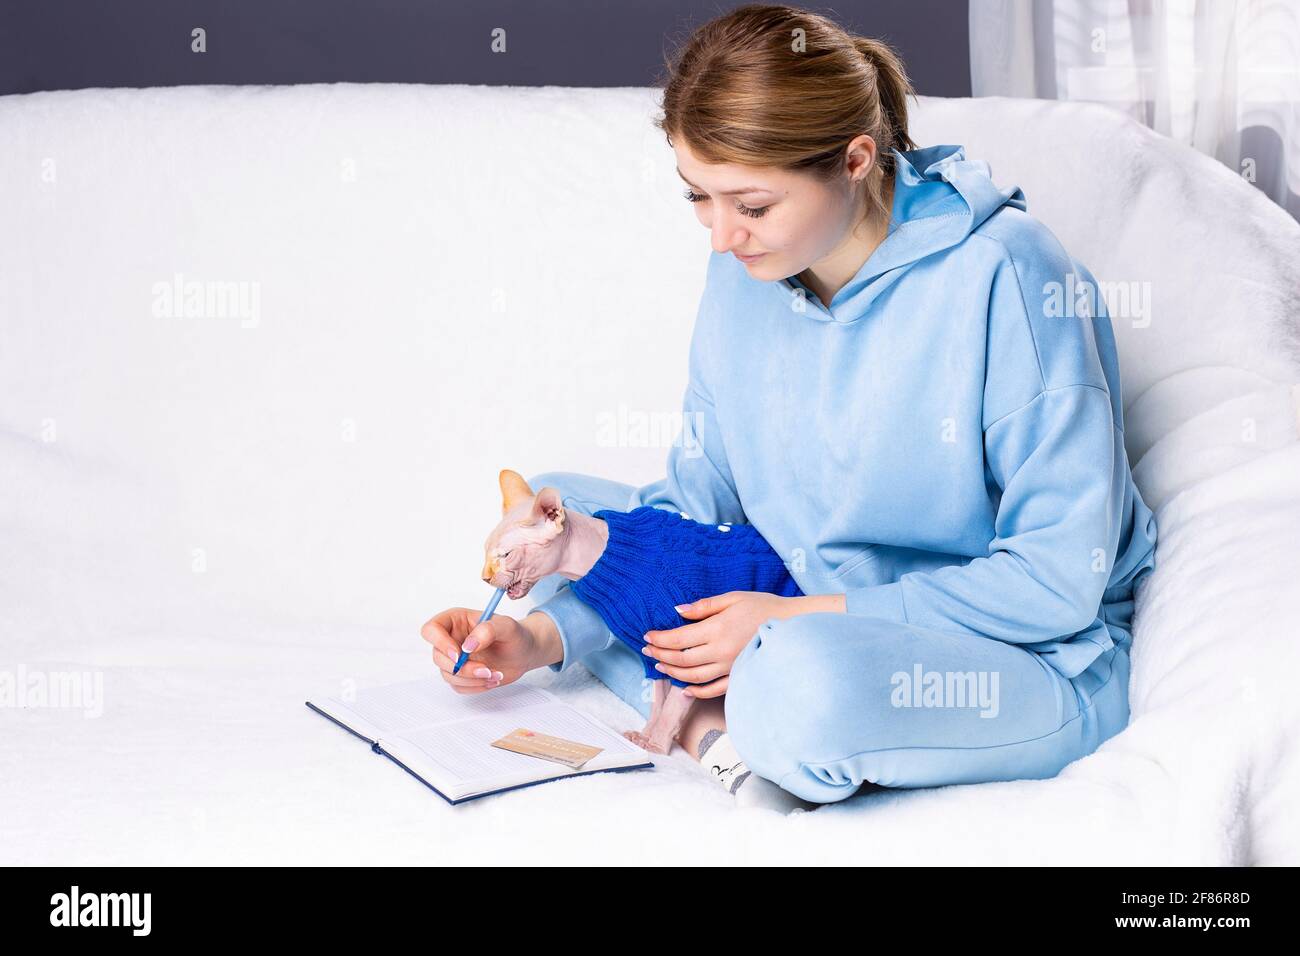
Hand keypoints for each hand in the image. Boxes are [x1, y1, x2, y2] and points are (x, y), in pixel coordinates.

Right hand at [420, 607, 545, 694]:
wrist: (525, 652)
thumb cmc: (515, 634)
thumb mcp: (507, 626)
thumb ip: (488, 630)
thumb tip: (467, 646)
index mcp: (456, 620)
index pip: (431, 629)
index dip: (440, 643)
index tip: (460, 655)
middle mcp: (451, 639)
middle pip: (438, 657)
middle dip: (462, 668)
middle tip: (486, 670)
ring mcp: (455, 658)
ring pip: (447, 674)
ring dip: (471, 679)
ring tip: (494, 674)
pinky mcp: (462, 674)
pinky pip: (458, 686)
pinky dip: (475, 687)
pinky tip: (492, 680)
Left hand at [643, 592, 821, 699]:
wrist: (794, 625)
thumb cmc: (764, 607)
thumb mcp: (733, 598)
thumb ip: (704, 606)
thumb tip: (678, 611)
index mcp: (717, 629)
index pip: (678, 639)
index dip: (660, 639)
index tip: (647, 637)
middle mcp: (720, 651)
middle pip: (681, 659)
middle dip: (661, 655)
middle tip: (647, 651)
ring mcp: (730, 667)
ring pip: (693, 677)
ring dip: (674, 672)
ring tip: (660, 666)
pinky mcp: (739, 677)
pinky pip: (714, 690)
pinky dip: (697, 692)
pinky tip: (686, 689)